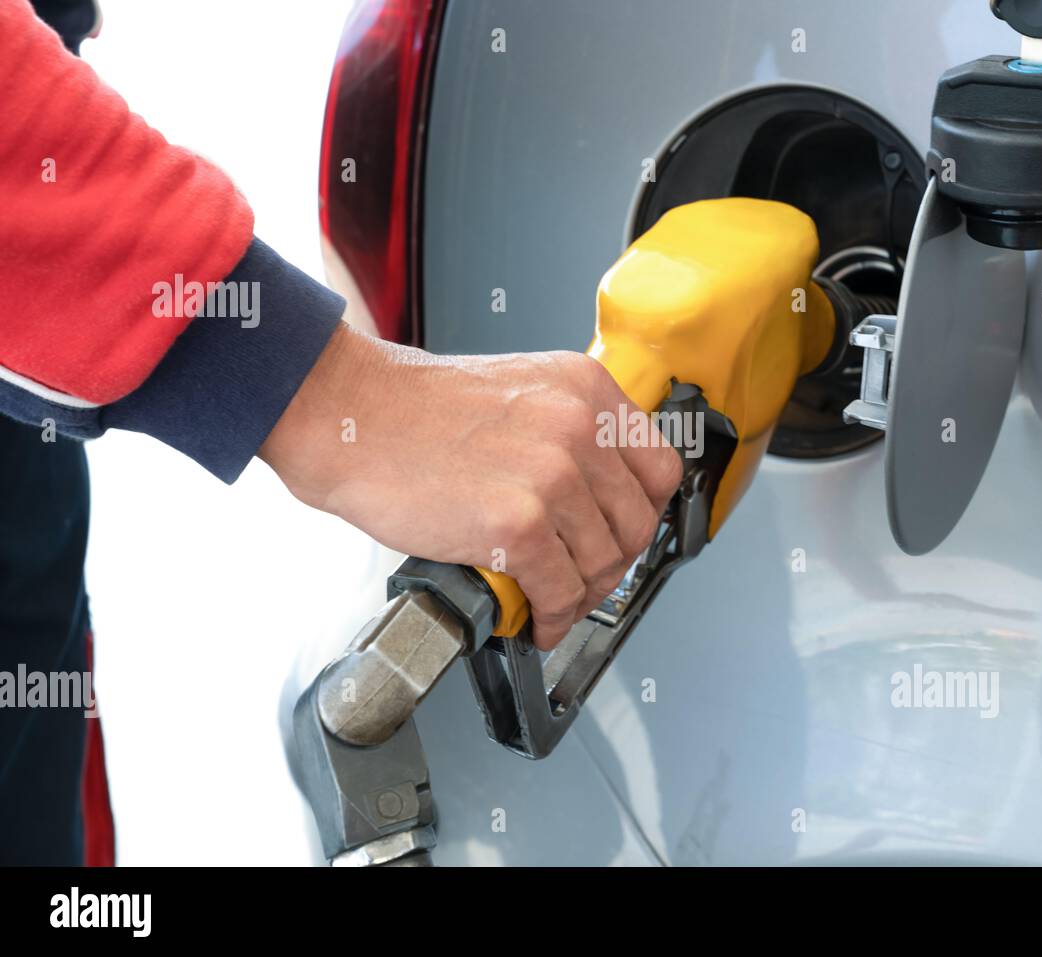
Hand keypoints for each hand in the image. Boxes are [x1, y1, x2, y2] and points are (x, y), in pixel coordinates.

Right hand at [260, 323, 682, 649]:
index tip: (619, 535)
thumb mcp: (520, 393)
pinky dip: (550, 617)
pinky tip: (532, 620)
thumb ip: (568, 433)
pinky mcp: (518, 524)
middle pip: (636, 523)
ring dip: (579, 598)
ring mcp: (553, 476)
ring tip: (551, 603)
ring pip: (602, 564)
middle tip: (583, 580)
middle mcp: (580, 427)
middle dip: (612, 565)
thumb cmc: (416, 409)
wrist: (350, 416)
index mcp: (587, 389)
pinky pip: (559, 591)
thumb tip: (598, 498)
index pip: (659, 469)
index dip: (642, 514)